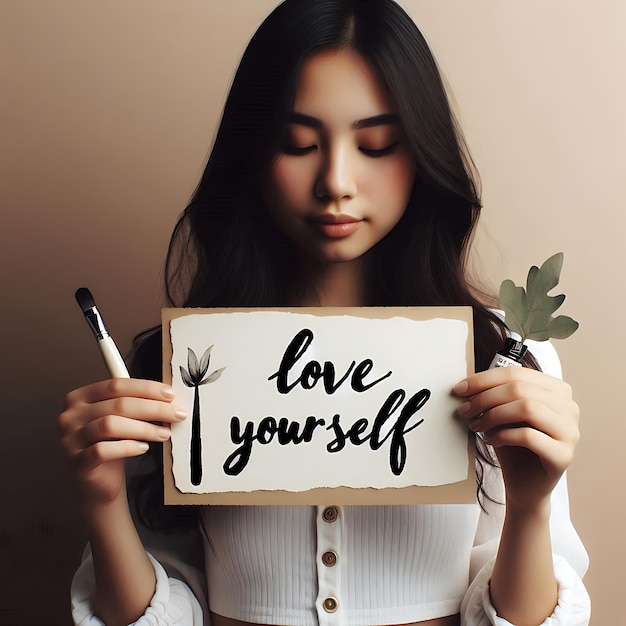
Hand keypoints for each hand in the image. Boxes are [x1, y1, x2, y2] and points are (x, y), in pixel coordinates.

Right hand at [58, 378, 186, 504]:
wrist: (99, 484)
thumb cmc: (112, 446)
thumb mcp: (121, 419)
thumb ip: (135, 403)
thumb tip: (167, 395)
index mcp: (81, 397)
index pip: (116, 384)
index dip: (146, 388)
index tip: (170, 395)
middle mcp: (71, 416)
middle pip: (118, 404)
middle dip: (154, 408)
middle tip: (176, 414)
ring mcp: (70, 439)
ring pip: (111, 425)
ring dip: (145, 428)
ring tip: (164, 434)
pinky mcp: (76, 462)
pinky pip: (103, 450)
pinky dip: (128, 447)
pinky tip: (143, 448)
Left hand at [453, 367, 579, 509]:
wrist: (524, 485)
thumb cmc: (513, 445)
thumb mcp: (504, 413)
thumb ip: (495, 394)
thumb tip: (467, 382)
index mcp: (556, 390)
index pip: (517, 373)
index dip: (484, 379)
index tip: (459, 389)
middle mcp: (569, 407)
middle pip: (520, 389)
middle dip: (485, 398)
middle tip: (464, 410)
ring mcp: (570, 431)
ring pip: (527, 408)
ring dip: (493, 415)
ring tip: (476, 425)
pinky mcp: (563, 455)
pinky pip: (528, 435)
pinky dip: (502, 435)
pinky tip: (490, 440)